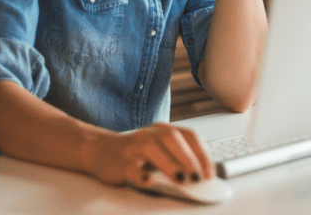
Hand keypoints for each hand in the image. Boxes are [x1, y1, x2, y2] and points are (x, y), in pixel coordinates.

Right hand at [88, 123, 214, 188]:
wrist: (100, 150)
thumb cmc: (135, 152)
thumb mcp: (159, 150)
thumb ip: (177, 158)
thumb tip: (200, 175)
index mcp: (162, 130)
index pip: (188, 135)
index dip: (202, 153)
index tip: (210, 172)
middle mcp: (148, 134)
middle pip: (171, 138)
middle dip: (187, 157)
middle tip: (198, 177)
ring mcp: (133, 147)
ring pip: (151, 148)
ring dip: (169, 164)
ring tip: (181, 179)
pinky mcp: (119, 162)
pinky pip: (131, 167)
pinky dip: (141, 175)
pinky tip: (150, 181)